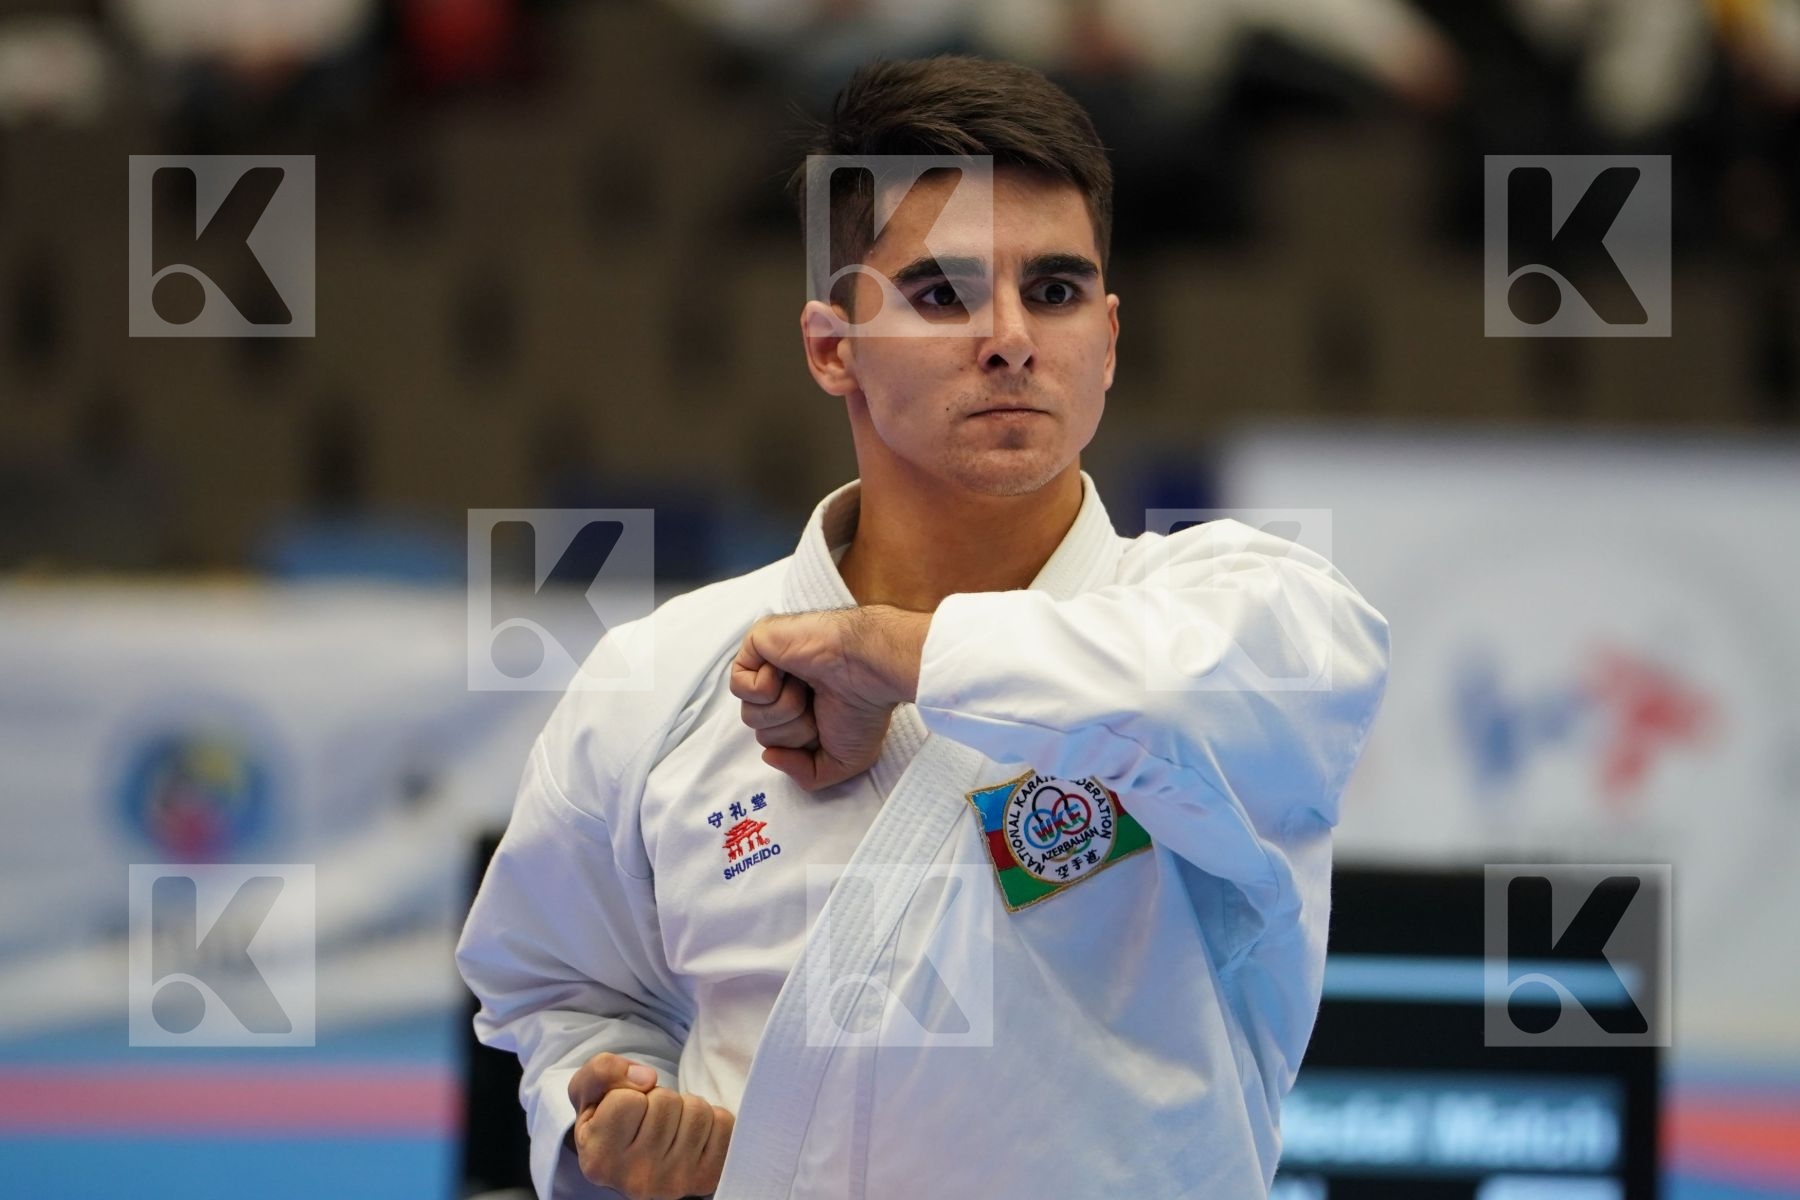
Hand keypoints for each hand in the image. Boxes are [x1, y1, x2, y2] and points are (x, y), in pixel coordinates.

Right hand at [566, 1052, 733, 1199]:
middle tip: (648, 1118)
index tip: (623, 1112)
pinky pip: (724, 1124)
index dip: (627, 1092)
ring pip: (698, 1111)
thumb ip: (602, 1071)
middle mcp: (637, 1179)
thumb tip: (647, 1078)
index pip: (628, 1100)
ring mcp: (675, 1183)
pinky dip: (712, 1119)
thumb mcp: (587, 1091)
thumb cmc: (609, 1120)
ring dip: (685, 1107)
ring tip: (669, 1126)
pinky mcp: (707, 1178)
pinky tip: (690, 1135)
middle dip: (659, 1098)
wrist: (634, 1159)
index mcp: (599, 1160)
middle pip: (666, 1101)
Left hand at [730, 606, 928, 791]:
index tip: (826, 726)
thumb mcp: (844, 762)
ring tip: (807, 688)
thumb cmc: (863, 708)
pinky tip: (789, 672)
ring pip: (750, 714)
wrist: (867, 670)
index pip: (776, 744)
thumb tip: (769, 756)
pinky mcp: (756, 644)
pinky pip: (739, 685)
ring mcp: (768, 665)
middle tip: (818, 704)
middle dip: (793, 729)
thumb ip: (806, 775)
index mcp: (801, 711)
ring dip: (784, 709)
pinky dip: (767, 688)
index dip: (798, 745)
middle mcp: (783, 688)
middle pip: (762, 733)